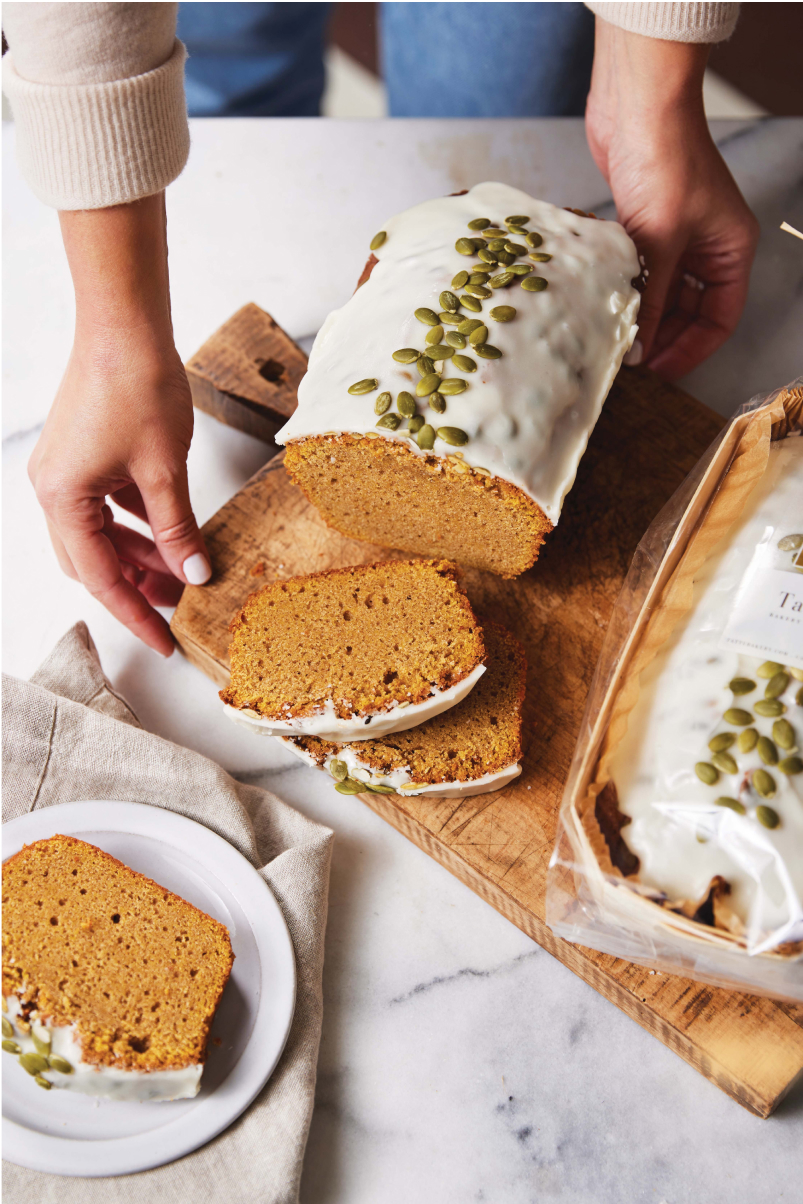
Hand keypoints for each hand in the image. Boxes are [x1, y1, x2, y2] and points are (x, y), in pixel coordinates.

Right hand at [28, 194, 209, 656]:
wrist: (125, 323)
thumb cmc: (138, 386)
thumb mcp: (165, 470)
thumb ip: (177, 529)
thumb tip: (195, 574)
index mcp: (63, 499)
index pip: (100, 578)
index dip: (136, 614)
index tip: (165, 642)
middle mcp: (53, 489)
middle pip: (93, 561)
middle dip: (136, 588)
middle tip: (180, 609)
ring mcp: (65, 471)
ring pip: (101, 536)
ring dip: (139, 557)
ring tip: (184, 574)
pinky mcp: (81, 455)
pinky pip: (106, 507)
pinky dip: (135, 526)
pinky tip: (169, 535)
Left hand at [586, 18, 758, 379]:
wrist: (639, 105)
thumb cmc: (665, 159)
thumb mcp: (660, 241)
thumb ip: (651, 298)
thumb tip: (640, 347)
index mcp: (730, 248)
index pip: (720, 317)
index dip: (692, 349)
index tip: (659, 371)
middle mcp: (708, 244)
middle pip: (690, 310)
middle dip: (663, 336)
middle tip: (630, 361)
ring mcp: (676, 235)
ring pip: (662, 293)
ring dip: (642, 315)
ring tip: (615, 340)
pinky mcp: (644, 225)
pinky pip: (639, 272)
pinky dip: (625, 290)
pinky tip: (604, 308)